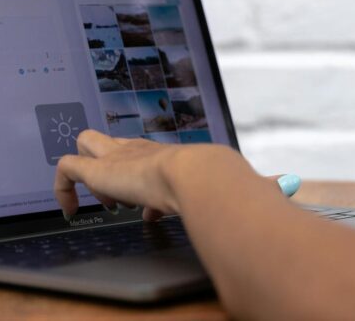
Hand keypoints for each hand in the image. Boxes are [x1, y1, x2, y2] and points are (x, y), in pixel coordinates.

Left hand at [54, 131, 298, 221]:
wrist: (203, 177)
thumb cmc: (224, 182)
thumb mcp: (245, 184)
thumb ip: (268, 185)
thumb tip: (291, 184)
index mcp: (172, 157)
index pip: (151, 160)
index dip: (148, 187)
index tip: (153, 213)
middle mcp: (144, 151)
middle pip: (115, 140)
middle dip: (110, 160)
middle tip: (118, 192)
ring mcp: (120, 156)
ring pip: (87, 144)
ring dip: (88, 170)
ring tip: (97, 201)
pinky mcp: (99, 168)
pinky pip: (66, 169)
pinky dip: (63, 189)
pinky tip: (71, 212)